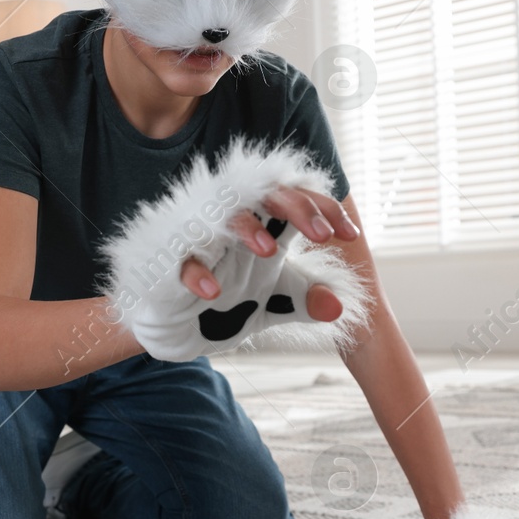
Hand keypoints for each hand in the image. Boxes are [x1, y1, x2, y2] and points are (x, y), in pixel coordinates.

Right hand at [99, 139, 371, 362]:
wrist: (175, 325)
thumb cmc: (228, 295)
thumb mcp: (274, 299)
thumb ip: (305, 298)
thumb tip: (338, 307)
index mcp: (265, 223)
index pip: (298, 200)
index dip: (325, 210)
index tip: (350, 235)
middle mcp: (236, 222)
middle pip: (267, 193)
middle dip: (296, 207)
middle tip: (320, 234)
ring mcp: (202, 238)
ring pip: (222, 214)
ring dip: (246, 226)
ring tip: (268, 250)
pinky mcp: (168, 259)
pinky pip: (181, 258)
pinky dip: (197, 272)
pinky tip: (212, 292)